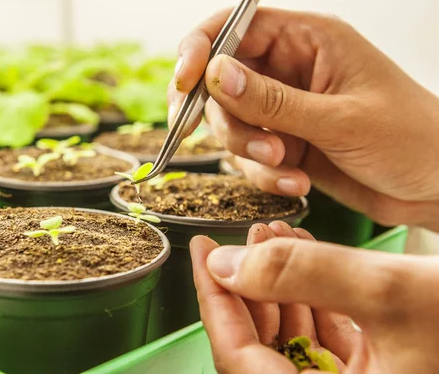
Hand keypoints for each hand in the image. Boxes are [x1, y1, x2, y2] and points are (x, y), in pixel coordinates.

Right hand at [169, 7, 438, 230]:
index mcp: (308, 41)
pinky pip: (249, 158)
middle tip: (259, 147)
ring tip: (287, 167)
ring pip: (231, 125)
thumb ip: (273, 100)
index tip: (184, 82)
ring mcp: (284, 110)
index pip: (234, 27)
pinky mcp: (284, 144)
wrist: (437, 188)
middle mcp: (289, 71)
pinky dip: (264, 175)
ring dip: (249, 153)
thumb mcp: (340, 118)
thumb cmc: (414, 139)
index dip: (200, 50)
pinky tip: (296, 183)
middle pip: (220, 82)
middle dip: (230, 120)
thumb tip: (214, 74)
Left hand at [191, 223, 438, 372]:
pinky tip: (308, 253)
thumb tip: (226, 263)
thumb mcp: (392, 292)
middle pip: (262, 348)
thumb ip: (302, 276)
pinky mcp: (381, 372)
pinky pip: (328, 334)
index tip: (202, 252)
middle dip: (249, 284)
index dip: (214, 303)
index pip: (240, 361)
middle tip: (242, 236)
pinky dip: (314, 293)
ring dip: (280, 282)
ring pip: (294, 337)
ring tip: (275, 234)